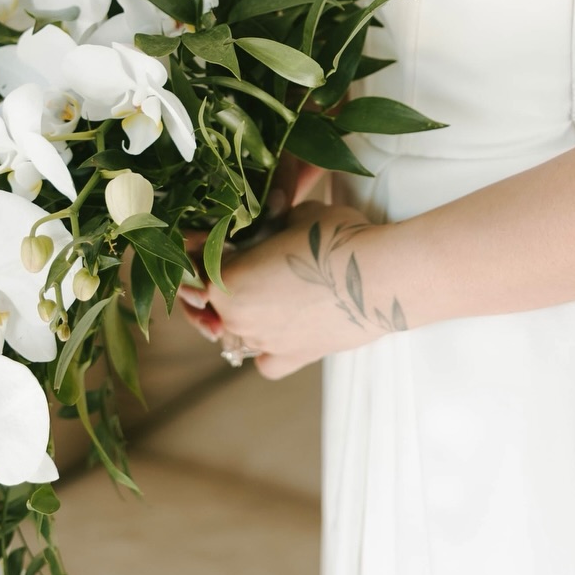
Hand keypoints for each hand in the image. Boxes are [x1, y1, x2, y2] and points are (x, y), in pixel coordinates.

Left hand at [173, 151, 330, 342]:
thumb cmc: (334, 239)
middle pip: (213, 302)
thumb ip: (271, 222)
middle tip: (243, 259)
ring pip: (236, 332)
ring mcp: (264, 342)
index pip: (197, 266)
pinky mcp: (293, 359)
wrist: (377, 277)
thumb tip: (272, 220)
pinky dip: (266, 348)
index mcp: (226, 280)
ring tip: (266, 291)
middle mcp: (237, 318)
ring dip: (243, 314)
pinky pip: (264, 359)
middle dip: (222, 281)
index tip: (209, 238)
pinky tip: (279, 331)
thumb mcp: (296, 215)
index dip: (202, 249)